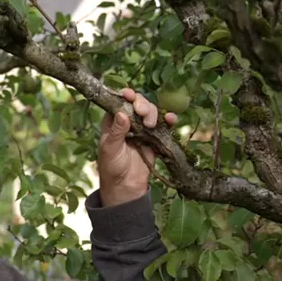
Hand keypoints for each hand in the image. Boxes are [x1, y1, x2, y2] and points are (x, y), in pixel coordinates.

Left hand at [97, 88, 179, 206]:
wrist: (126, 185)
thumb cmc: (112, 167)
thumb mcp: (110, 149)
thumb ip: (116, 132)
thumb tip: (121, 113)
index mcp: (113, 122)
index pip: (119, 102)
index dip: (126, 95)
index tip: (130, 95)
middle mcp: (128, 122)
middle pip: (138, 104)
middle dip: (142, 104)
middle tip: (142, 113)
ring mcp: (143, 128)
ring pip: (151, 112)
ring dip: (154, 112)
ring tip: (151, 124)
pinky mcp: (155, 137)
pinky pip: (164, 125)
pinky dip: (169, 120)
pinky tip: (171, 119)